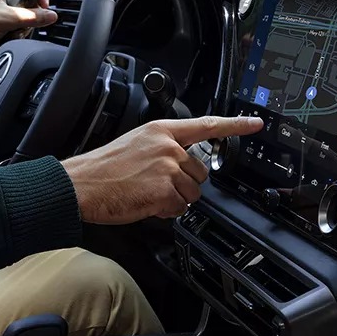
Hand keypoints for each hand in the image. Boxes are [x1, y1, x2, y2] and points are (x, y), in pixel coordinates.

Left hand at [0, 0, 57, 60]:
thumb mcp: (8, 19)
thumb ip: (32, 17)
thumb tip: (51, 15)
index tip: (43, 7)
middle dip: (30, 12)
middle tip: (28, 21)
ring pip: (22, 12)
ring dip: (22, 23)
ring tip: (15, 29)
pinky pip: (15, 22)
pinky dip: (16, 29)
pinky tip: (11, 35)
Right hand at [62, 115, 264, 224]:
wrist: (81, 185)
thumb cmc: (101, 169)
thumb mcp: (134, 145)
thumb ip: (162, 149)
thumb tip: (181, 164)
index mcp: (161, 131)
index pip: (206, 125)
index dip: (235, 125)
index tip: (255, 124)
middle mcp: (168, 146)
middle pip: (200, 172)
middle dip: (183, 184)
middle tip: (154, 186)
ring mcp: (168, 168)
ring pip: (192, 193)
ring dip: (174, 200)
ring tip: (146, 194)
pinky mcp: (165, 190)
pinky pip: (180, 208)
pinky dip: (166, 211)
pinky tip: (146, 204)